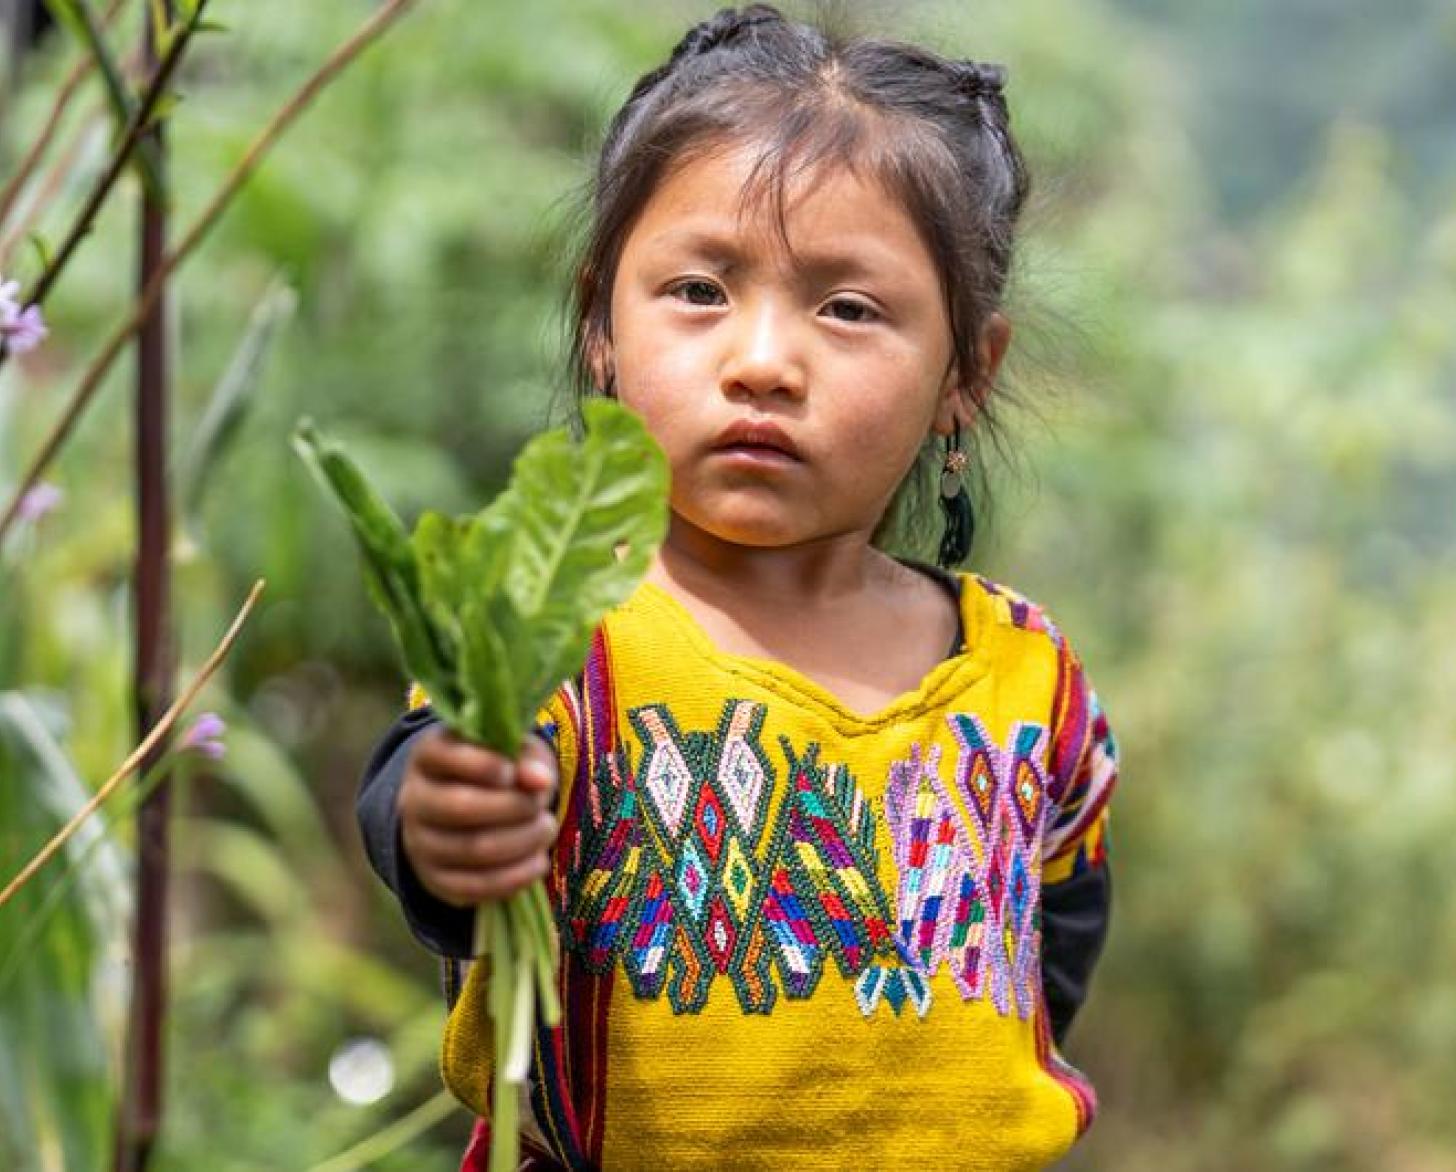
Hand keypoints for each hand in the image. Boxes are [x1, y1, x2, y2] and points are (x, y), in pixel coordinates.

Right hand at [398, 727, 558, 906]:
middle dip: (513, 807)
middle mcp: (414, 799)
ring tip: (546, 829)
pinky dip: (513, 879)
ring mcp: (419, 843)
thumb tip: (539, 781)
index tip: (512, 772)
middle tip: (540, 805)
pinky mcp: (433, 879)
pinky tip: (538, 862)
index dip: (483, 765)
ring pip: (470, 850)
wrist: (466, 807)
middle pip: (460, 807)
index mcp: (428, 756)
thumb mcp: (512, 754)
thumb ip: (526, 760)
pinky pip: (472, 887)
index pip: (446, 756)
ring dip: (522, 842)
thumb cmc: (495, 771)